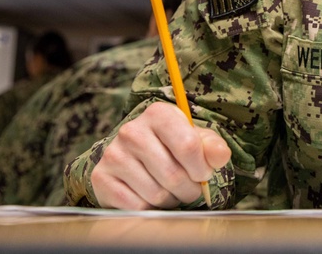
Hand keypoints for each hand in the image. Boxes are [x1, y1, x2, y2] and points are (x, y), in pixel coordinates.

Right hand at [91, 101, 230, 209]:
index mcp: (159, 114)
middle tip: (190, 189)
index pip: (188, 146)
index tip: (203, 174)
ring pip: (156, 193)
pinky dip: (150, 208)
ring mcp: (113, 154)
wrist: (135, 159)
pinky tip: (150, 196)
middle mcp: (131, 130)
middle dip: (189, 189)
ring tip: (171, 191)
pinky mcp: (101, 178)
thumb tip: (220, 156)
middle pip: (173, 175)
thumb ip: (212, 147)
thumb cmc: (173, 147)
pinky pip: (136, 206)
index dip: (202, 168)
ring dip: (171, 200)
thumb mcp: (196, 140)